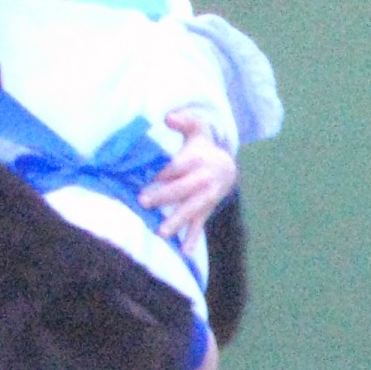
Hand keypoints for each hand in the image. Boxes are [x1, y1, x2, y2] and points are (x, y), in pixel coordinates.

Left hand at [138, 112, 237, 253]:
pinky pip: (199, 225)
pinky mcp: (206, 210)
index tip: (144, 176)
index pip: (178, 166)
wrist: (227, 169)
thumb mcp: (197, 130)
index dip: (163, 171)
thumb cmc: (202, 148)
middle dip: (163, 196)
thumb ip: (184, 121)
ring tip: (161, 233)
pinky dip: (192, 239)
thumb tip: (167, 117)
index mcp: (197, 159)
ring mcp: (205, 197)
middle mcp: (203, 179)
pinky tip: (184, 252)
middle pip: (182, 189)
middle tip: (143, 201)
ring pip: (190, 210)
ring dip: (176, 221)